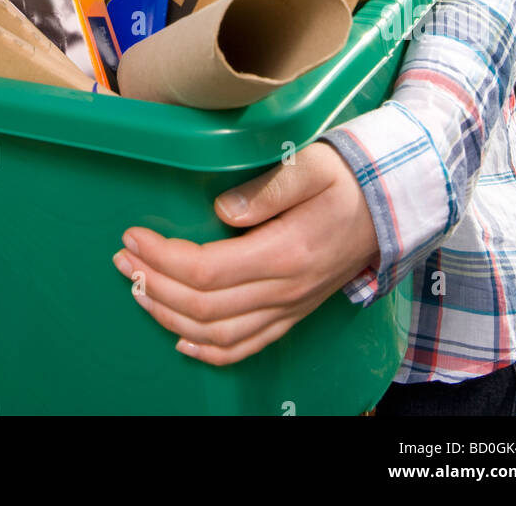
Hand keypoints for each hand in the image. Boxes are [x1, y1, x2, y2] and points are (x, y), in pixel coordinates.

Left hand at [112, 140, 379, 364]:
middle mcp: (285, 289)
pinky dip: (209, 350)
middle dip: (153, 283)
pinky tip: (180, 338)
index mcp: (285, 252)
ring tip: (138, 288)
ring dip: (169, 316)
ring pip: (218, 333)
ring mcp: (290, 306)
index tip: (133, 235)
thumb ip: (268, 187)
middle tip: (124, 259)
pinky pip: (247, 346)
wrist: (392, 204)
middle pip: (203, 305)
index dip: (162, 257)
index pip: (207, 269)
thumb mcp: (312, 166)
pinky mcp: (293, 312)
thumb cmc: (348, 177)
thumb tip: (221, 207)